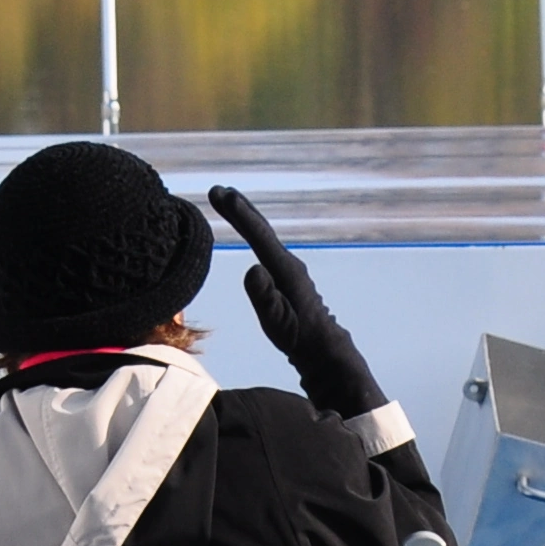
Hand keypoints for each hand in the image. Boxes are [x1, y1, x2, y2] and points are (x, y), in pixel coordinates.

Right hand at [208, 185, 386, 419]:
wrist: (325, 354)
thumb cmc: (302, 341)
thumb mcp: (279, 323)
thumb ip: (265, 297)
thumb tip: (251, 269)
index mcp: (287, 271)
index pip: (259, 235)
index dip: (239, 213)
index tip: (219, 193)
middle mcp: (289, 266)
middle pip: (263, 231)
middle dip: (242, 210)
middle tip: (219, 190)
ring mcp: (289, 273)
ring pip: (265, 239)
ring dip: (248, 220)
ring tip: (230, 202)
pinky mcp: (287, 282)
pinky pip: (267, 251)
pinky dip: (255, 237)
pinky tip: (251, 239)